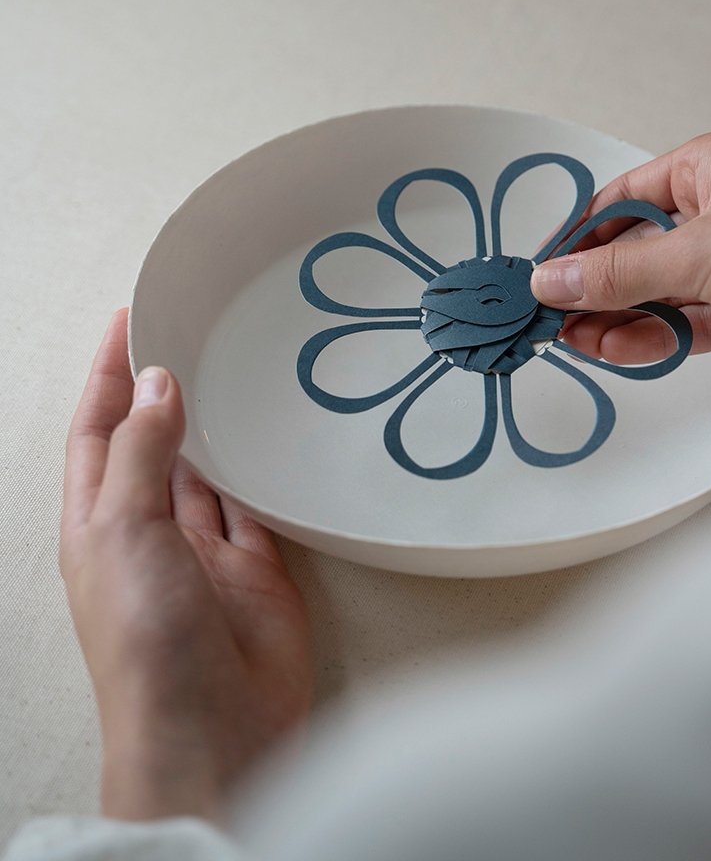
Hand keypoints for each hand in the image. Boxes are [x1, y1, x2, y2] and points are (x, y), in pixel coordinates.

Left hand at [60, 310, 311, 820]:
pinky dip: (265, 474)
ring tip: (230, 373)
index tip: (128, 321)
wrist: (211, 728)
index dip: (108, 375)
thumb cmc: (146, 644)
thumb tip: (158, 386)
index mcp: (98, 524)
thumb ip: (142, 453)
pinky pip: (258, 507)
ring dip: (215, 428)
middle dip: (163, 392)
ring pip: (206, 472)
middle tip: (185, 333)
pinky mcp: (256, 571)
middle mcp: (147, 535)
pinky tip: (273, 443)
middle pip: (151, 446)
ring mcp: (202, 554)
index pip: (98, 430)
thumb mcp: (124, 530)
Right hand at [531, 129, 710, 382]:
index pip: (624, 199)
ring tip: (579, 345)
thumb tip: (554, 279)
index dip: (579, 238)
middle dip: (597, 286)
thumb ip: (620, 274)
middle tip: (552, 321)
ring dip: (624, 318)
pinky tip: (624, 351)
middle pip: (643, 247)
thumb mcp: (701, 254)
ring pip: (668, 289)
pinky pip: (697, 319)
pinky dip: (662, 336)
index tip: (541, 274)